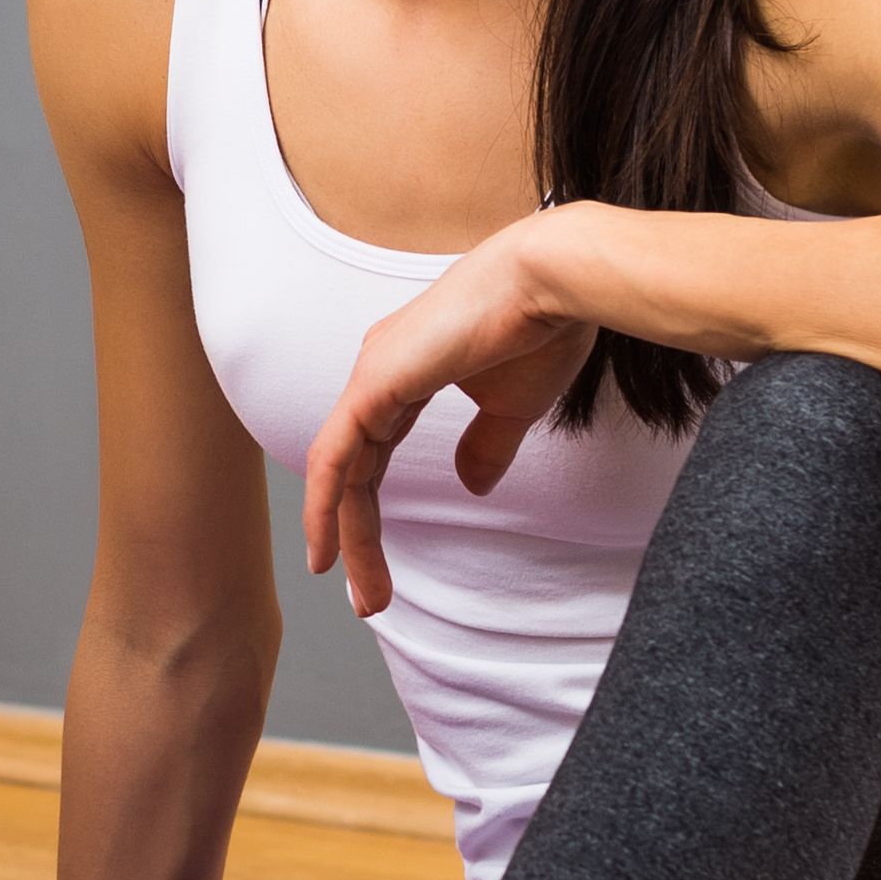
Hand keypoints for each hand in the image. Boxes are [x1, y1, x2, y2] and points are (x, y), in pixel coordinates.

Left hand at [301, 211, 605, 615]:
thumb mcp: (512, 406)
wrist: (555, 280)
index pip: (374, 455)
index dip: (368, 512)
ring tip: (359, 592)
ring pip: (340, 470)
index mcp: (405, 372)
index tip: (374, 569)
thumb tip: (472, 484)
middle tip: (369, 599)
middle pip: (352, 470)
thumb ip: (486, 446)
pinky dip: (325, 502)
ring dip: (343, 535)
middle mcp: (379, 371)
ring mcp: (372, 373)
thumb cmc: (542, 328)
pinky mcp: (376, 381)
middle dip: (356, 539)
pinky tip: (326, 547)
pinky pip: (336, 455)